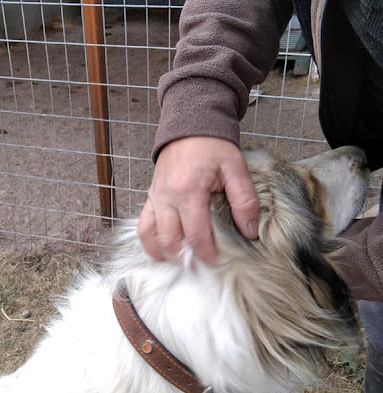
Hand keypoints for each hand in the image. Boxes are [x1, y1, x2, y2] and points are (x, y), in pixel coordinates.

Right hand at [138, 137, 258, 263]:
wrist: (189, 125)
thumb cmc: (213, 146)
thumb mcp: (236, 169)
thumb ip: (245, 201)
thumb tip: (250, 231)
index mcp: (189, 191)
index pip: (196, 234)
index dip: (207, 253)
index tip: (218, 262)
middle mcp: (167, 197)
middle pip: (170, 240)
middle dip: (185, 258)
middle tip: (200, 266)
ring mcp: (155, 198)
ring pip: (151, 236)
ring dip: (164, 253)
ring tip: (181, 262)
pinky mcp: (150, 197)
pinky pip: (143, 225)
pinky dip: (150, 242)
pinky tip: (161, 251)